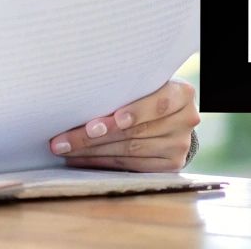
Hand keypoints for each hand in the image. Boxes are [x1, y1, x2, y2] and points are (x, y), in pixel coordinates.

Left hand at [47, 80, 198, 171]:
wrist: (173, 116)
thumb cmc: (147, 92)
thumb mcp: (144, 84)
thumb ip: (125, 88)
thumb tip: (78, 95)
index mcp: (182, 93)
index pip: (157, 104)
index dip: (132, 113)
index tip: (104, 122)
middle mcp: (186, 120)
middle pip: (135, 131)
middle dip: (94, 136)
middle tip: (64, 140)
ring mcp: (180, 145)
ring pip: (129, 151)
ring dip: (92, 152)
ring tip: (65, 150)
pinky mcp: (171, 165)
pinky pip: (130, 166)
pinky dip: (102, 162)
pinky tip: (81, 159)